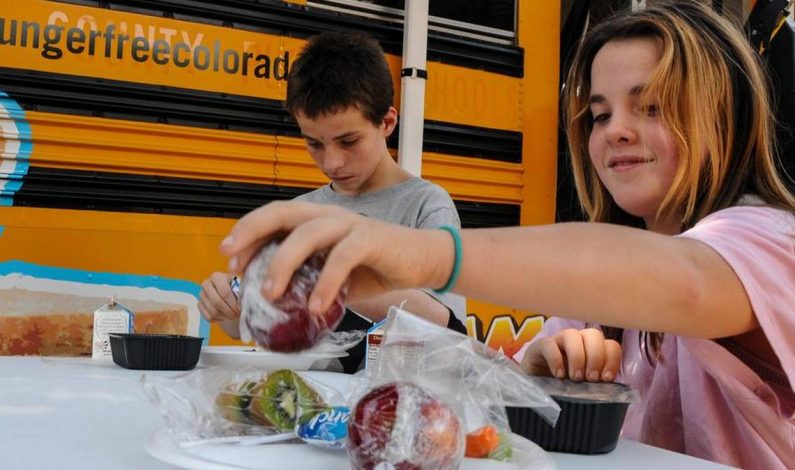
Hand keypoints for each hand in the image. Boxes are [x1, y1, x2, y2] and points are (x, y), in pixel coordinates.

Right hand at [198, 272, 239, 321]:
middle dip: (229, 311)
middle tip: (237, 315)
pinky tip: (226, 316)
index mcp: (217, 277)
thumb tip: (243, 301)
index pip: (224, 292)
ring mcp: (201, 295)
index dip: (233, 303)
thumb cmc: (236, 289)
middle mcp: (206, 284)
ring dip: (225, 316)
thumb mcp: (240, 287)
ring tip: (233, 316)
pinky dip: (219, 319)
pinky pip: (209, 317)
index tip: (240, 309)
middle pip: (217, 302)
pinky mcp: (200, 305)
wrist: (228, 293)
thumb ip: (242, 292)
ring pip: (213, 311)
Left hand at [220, 201, 453, 314]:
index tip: (230, 259)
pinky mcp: (370, 239)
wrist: (422, 260)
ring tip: (270, 295)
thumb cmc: (376, 267)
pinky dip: (325, 283)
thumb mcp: (334, 276)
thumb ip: (309, 282)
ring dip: (283, 263)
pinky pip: (341, 258)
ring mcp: (350, 224)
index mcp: (317, 220)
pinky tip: (316, 307)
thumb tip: (277, 307)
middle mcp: (330, 216)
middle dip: (252, 232)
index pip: (275, 217)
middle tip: (233, 261)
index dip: (248, 233)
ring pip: (307, 234)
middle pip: (283, 213)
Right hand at [520, 328, 621, 381]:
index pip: (610, 345)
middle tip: (590, 378)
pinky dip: (556, 359)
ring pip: (572, 334)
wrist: (535, 390)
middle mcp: (578, 341)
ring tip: (575, 378)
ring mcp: (558, 341)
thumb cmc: (564, 389)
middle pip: (593, 334)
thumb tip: (611, 393)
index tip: (605, 378)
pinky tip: (558, 375)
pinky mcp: (540, 346)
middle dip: (595, 357)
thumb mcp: (584, 389)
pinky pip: (549, 344)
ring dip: (577, 356)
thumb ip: (597, 387)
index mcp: (593, 350)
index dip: (611, 360)